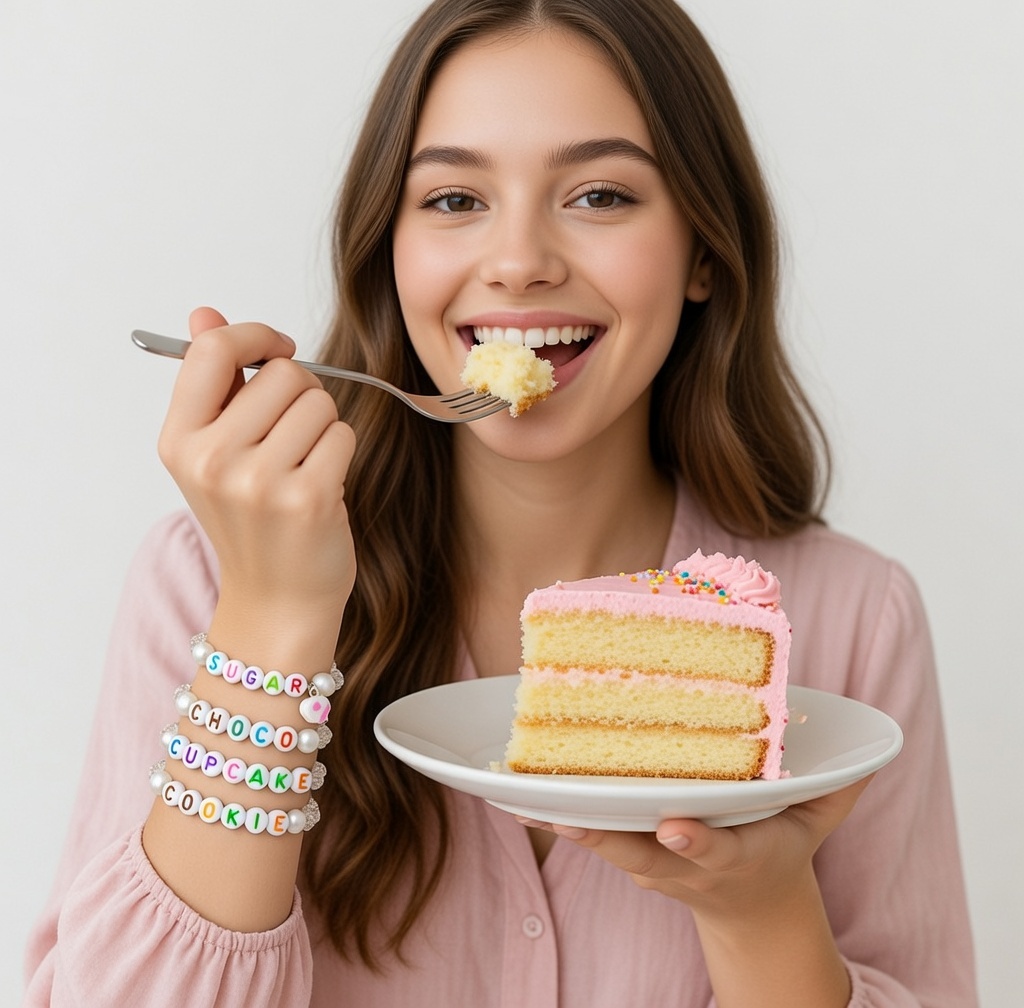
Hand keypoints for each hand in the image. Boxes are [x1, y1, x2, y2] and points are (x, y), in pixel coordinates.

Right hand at [158, 308, 356, 627]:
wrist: (277, 601)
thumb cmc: (252, 521)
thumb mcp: (214, 452)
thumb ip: (212, 381)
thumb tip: (202, 314)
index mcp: (180, 440)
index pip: (213, 350)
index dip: (256, 335)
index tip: (280, 349)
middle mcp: (211, 460)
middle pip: (283, 373)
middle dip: (301, 394)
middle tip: (293, 438)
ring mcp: (259, 482)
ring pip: (319, 402)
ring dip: (324, 427)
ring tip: (305, 466)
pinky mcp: (308, 499)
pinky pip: (342, 434)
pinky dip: (341, 453)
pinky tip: (324, 484)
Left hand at [520, 774, 872, 923]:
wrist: (745, 906)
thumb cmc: (774, 852)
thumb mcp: (811, 828)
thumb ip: (836, 792)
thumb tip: (870, 756)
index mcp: (733, 856)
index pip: (714, 851)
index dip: (696, 842)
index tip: (677, 826)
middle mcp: (682, 862)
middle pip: (641, 852)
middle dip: (606, 836)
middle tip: (570, 814)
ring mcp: (650, 862)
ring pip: (605, 845)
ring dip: (567, 823)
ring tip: (525, 796)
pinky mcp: (627, 851)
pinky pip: (591, 833)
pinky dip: (558, 817)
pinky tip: (519, 793)